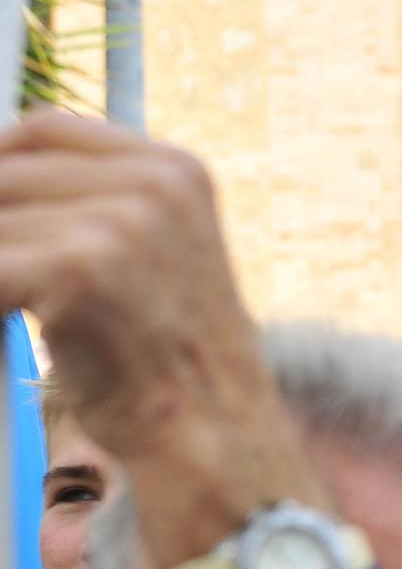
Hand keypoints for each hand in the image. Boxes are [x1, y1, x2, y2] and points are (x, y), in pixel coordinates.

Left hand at [0, 113, 325, 565]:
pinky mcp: (81, 267)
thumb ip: (93, 209)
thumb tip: (7, 186)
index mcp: (177, 172)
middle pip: (8, 174)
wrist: (214, 437)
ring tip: (12, 308)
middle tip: (7, 278)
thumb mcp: (152, 257)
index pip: (47, 131)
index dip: (1, 164)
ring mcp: (121, 224)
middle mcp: (155, 185)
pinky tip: (5, 326)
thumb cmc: (172, 361)